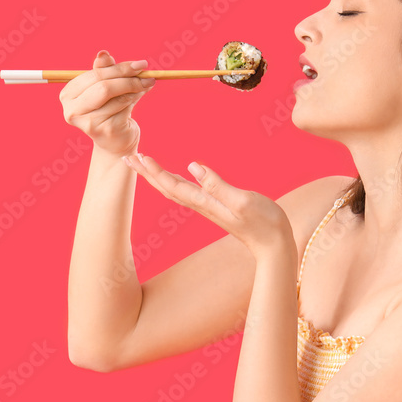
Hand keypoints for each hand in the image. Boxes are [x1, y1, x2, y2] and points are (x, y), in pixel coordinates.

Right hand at [59, 50, 153, 155]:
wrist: (114, 142)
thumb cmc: (108, 110)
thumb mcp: (104, 88)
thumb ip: (103, 71)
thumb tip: (103, 54)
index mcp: (68, 95)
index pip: (95, 75)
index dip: (118, 68)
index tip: (139, 64)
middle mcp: (72, 110)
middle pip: (103, 86)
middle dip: (127, 77)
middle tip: (146, 73)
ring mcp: (88, 122)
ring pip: (117, 97)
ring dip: (135, 88)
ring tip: (146, 84)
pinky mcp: (105, 130)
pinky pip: (125, 108)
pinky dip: (135, 98)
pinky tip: (141, 94)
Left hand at [122, 153, 292, 257]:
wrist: (274, 244)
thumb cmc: (264, 222)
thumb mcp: (243, 201)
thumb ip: (218, 185)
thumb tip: (194, 166)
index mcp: (205, 202)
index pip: (173, 185)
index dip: (154, 171)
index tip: (139, 156)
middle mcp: (202, 205)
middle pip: (166, 187)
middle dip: (146, 173)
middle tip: (127, 158)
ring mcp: (208, 206)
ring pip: (174, 189)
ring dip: (156, 176)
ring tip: (142, 163)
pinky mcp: (216, 206)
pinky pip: (187, 191)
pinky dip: (173, 181)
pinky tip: (173, 176)